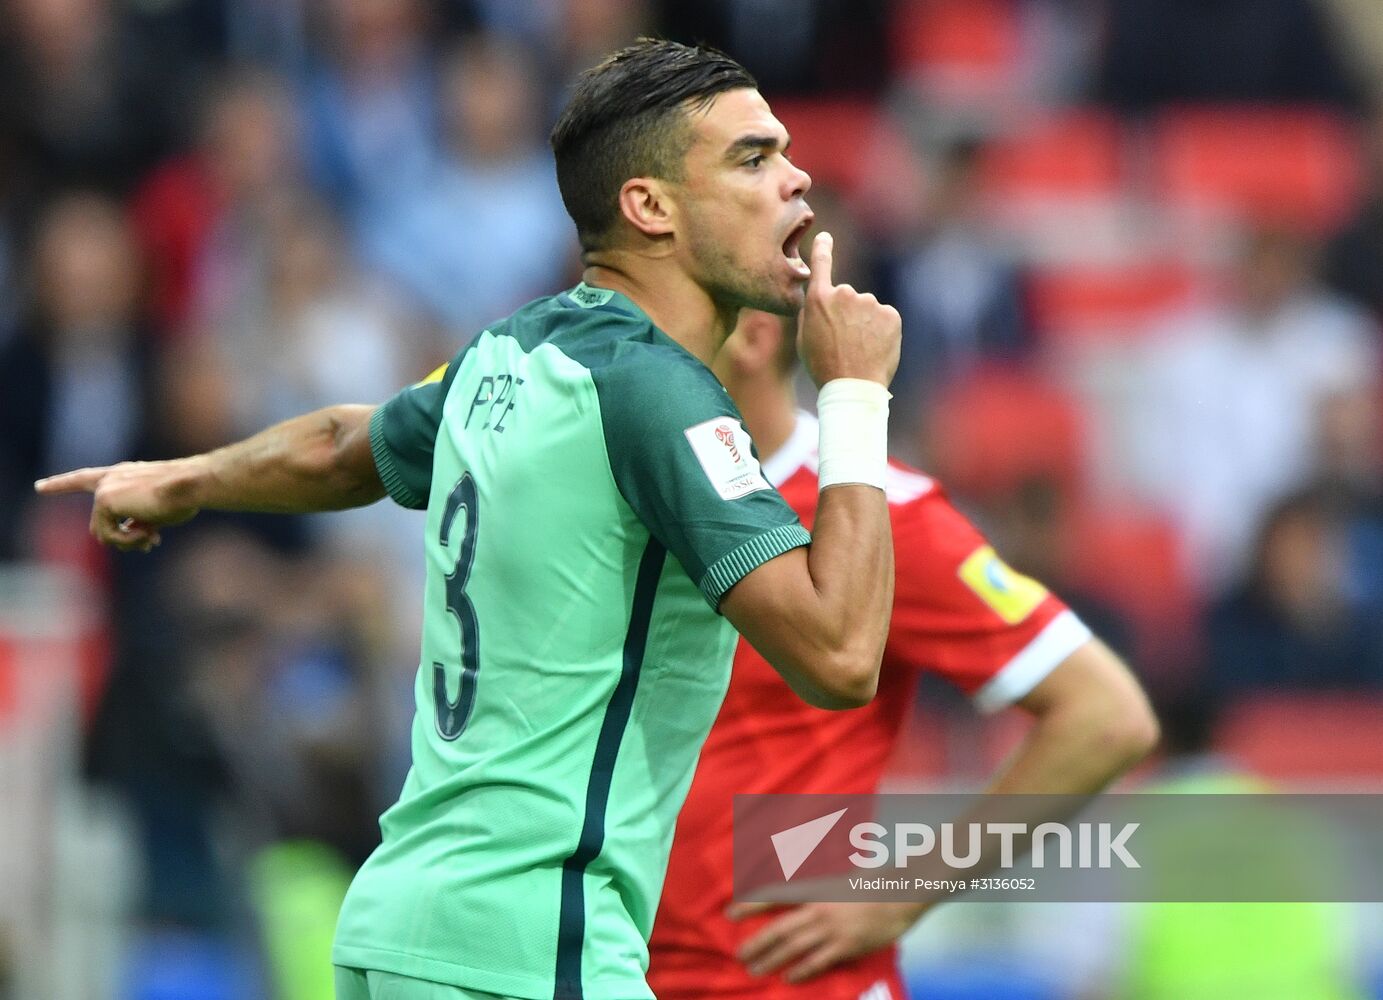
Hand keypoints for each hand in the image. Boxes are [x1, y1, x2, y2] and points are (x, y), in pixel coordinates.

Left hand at [34, 458, 204, 551]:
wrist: (190, 486)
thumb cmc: (184, 495)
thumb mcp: (158, 510)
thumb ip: (139, 520)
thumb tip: (136, 538)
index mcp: (123, 474)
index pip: (84, 478)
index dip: (62, 484)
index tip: (40, 487)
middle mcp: (110, 479)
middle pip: (100, 522)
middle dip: (123, 539)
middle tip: (150, 543)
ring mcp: (104, 490)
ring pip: (102, 533)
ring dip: (128, 542)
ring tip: (151, 539)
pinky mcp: (105, 501)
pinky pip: (110, 536)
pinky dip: (129, 542)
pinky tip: (149, 536)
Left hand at [728, 899, 925, 983]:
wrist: (900, 894)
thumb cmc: (868, 882)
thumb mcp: (836, 876)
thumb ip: (814, 885)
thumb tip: (793, 890)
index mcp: (815, 887)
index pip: (774, 895)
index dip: (750, 904)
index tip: (730, 914)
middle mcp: (819, 908)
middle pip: (780, 928)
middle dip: (757, 942)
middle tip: (739, 954)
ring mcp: (832, 929)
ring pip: (794, 948)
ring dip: (772, 960)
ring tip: (755, 969)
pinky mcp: (846, 946)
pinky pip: (818, 962)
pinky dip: (801, 971)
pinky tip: (788, 978)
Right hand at [797, 231, 900, 388]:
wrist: (852, 386)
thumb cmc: (823, 366)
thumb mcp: (804, 338)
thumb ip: (811, 313)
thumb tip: (819, 301)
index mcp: (819, 299)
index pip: (821, 265)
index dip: (823, 249)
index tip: (826, 237)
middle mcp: (845, 293)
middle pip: (848, 298)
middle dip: (848, 314)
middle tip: (843, 342)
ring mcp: (870, 303)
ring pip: (868, 310)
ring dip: (865, 324)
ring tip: (859, 349)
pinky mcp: (890, 314)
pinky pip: (885, 319)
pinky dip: (881, 331)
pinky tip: (874, 349)